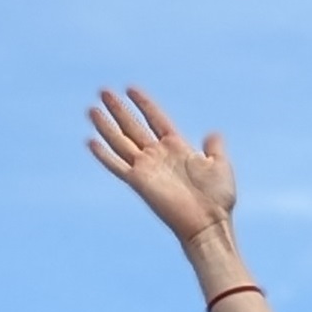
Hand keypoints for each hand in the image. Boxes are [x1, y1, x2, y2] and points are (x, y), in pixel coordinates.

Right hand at [86, 88, 235, 245]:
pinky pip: (117, 165)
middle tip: (103, 91)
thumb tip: (213, 133)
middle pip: (133, 126)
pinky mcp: (139, 182)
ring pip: (120, 141)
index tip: (130, 88)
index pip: (156, 118)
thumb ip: (214, 148)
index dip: (144, 104)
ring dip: (106, 126)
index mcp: (177, 146)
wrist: (209, 223)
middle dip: (119, 109)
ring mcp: (147, 168)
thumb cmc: (218, 198)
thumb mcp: (220, 165)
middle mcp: (158, 154)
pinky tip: (91, 141)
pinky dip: (104, 154)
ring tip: (92, 109)